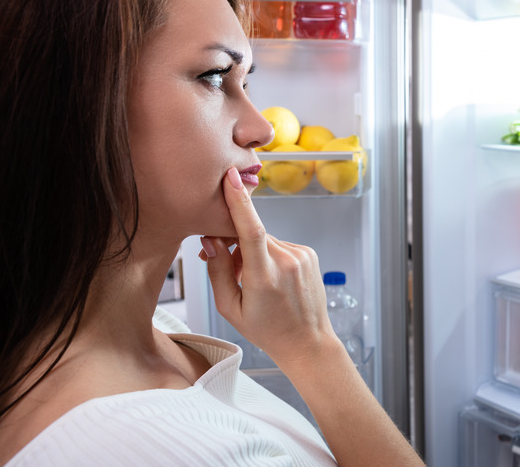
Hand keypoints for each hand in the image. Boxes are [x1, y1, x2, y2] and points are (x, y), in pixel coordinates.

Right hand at [199, 167, 334, 365]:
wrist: (307, 341)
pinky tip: (271, 279)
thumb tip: (210, 240)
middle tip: (225, 266)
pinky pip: (279, 245)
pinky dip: (269, 255)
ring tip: (254, 281)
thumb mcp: (230, 308)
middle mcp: (287, 261)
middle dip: (233, 243)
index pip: (251, 230)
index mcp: (264, 277)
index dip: (239, 202)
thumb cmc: (267, 330)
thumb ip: (217, 272)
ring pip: (265, 240)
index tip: (231, 178)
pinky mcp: (309, 254)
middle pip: (251, 234)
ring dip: (253, 252)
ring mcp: (301, 256)